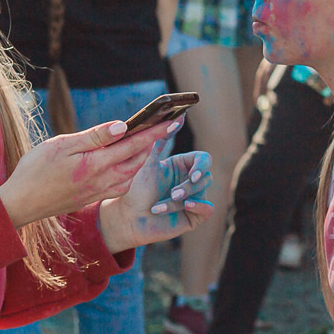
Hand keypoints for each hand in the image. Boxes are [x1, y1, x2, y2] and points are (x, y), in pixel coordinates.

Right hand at [0, 118, 180, 228]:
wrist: (21, 204)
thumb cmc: (36, 170)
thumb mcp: (62, 146)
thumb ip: (95, 137)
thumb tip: (124, 126)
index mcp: (98, 165)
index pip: (135, 144)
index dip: (156, 132)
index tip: (173, 120)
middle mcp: (104, 180)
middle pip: (138, 160)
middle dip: (153, 143)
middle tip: (165, 126)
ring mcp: (99, 191)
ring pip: (131, 173)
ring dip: (142, 157)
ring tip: (148, 141)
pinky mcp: (93, 197)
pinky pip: (121, 183)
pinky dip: (129, 170)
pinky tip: (125, 163)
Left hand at [96, 144, 215, 253]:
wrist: (126, 217)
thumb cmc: (135, 188)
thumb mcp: (146, 161)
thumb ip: (160, 139)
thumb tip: (177, 116)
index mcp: (183, 166)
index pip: (203, 159)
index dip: (201, 166)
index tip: (193, 173)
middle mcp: (190, 181)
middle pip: (205, 177)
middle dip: (189, 186)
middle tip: (175, 192)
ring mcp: (193, 198)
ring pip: (201, 193)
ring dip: (181, 199)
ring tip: (158, 206)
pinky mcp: (193, 216)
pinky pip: (207, 210)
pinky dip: (199, 207)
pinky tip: (186, 206)